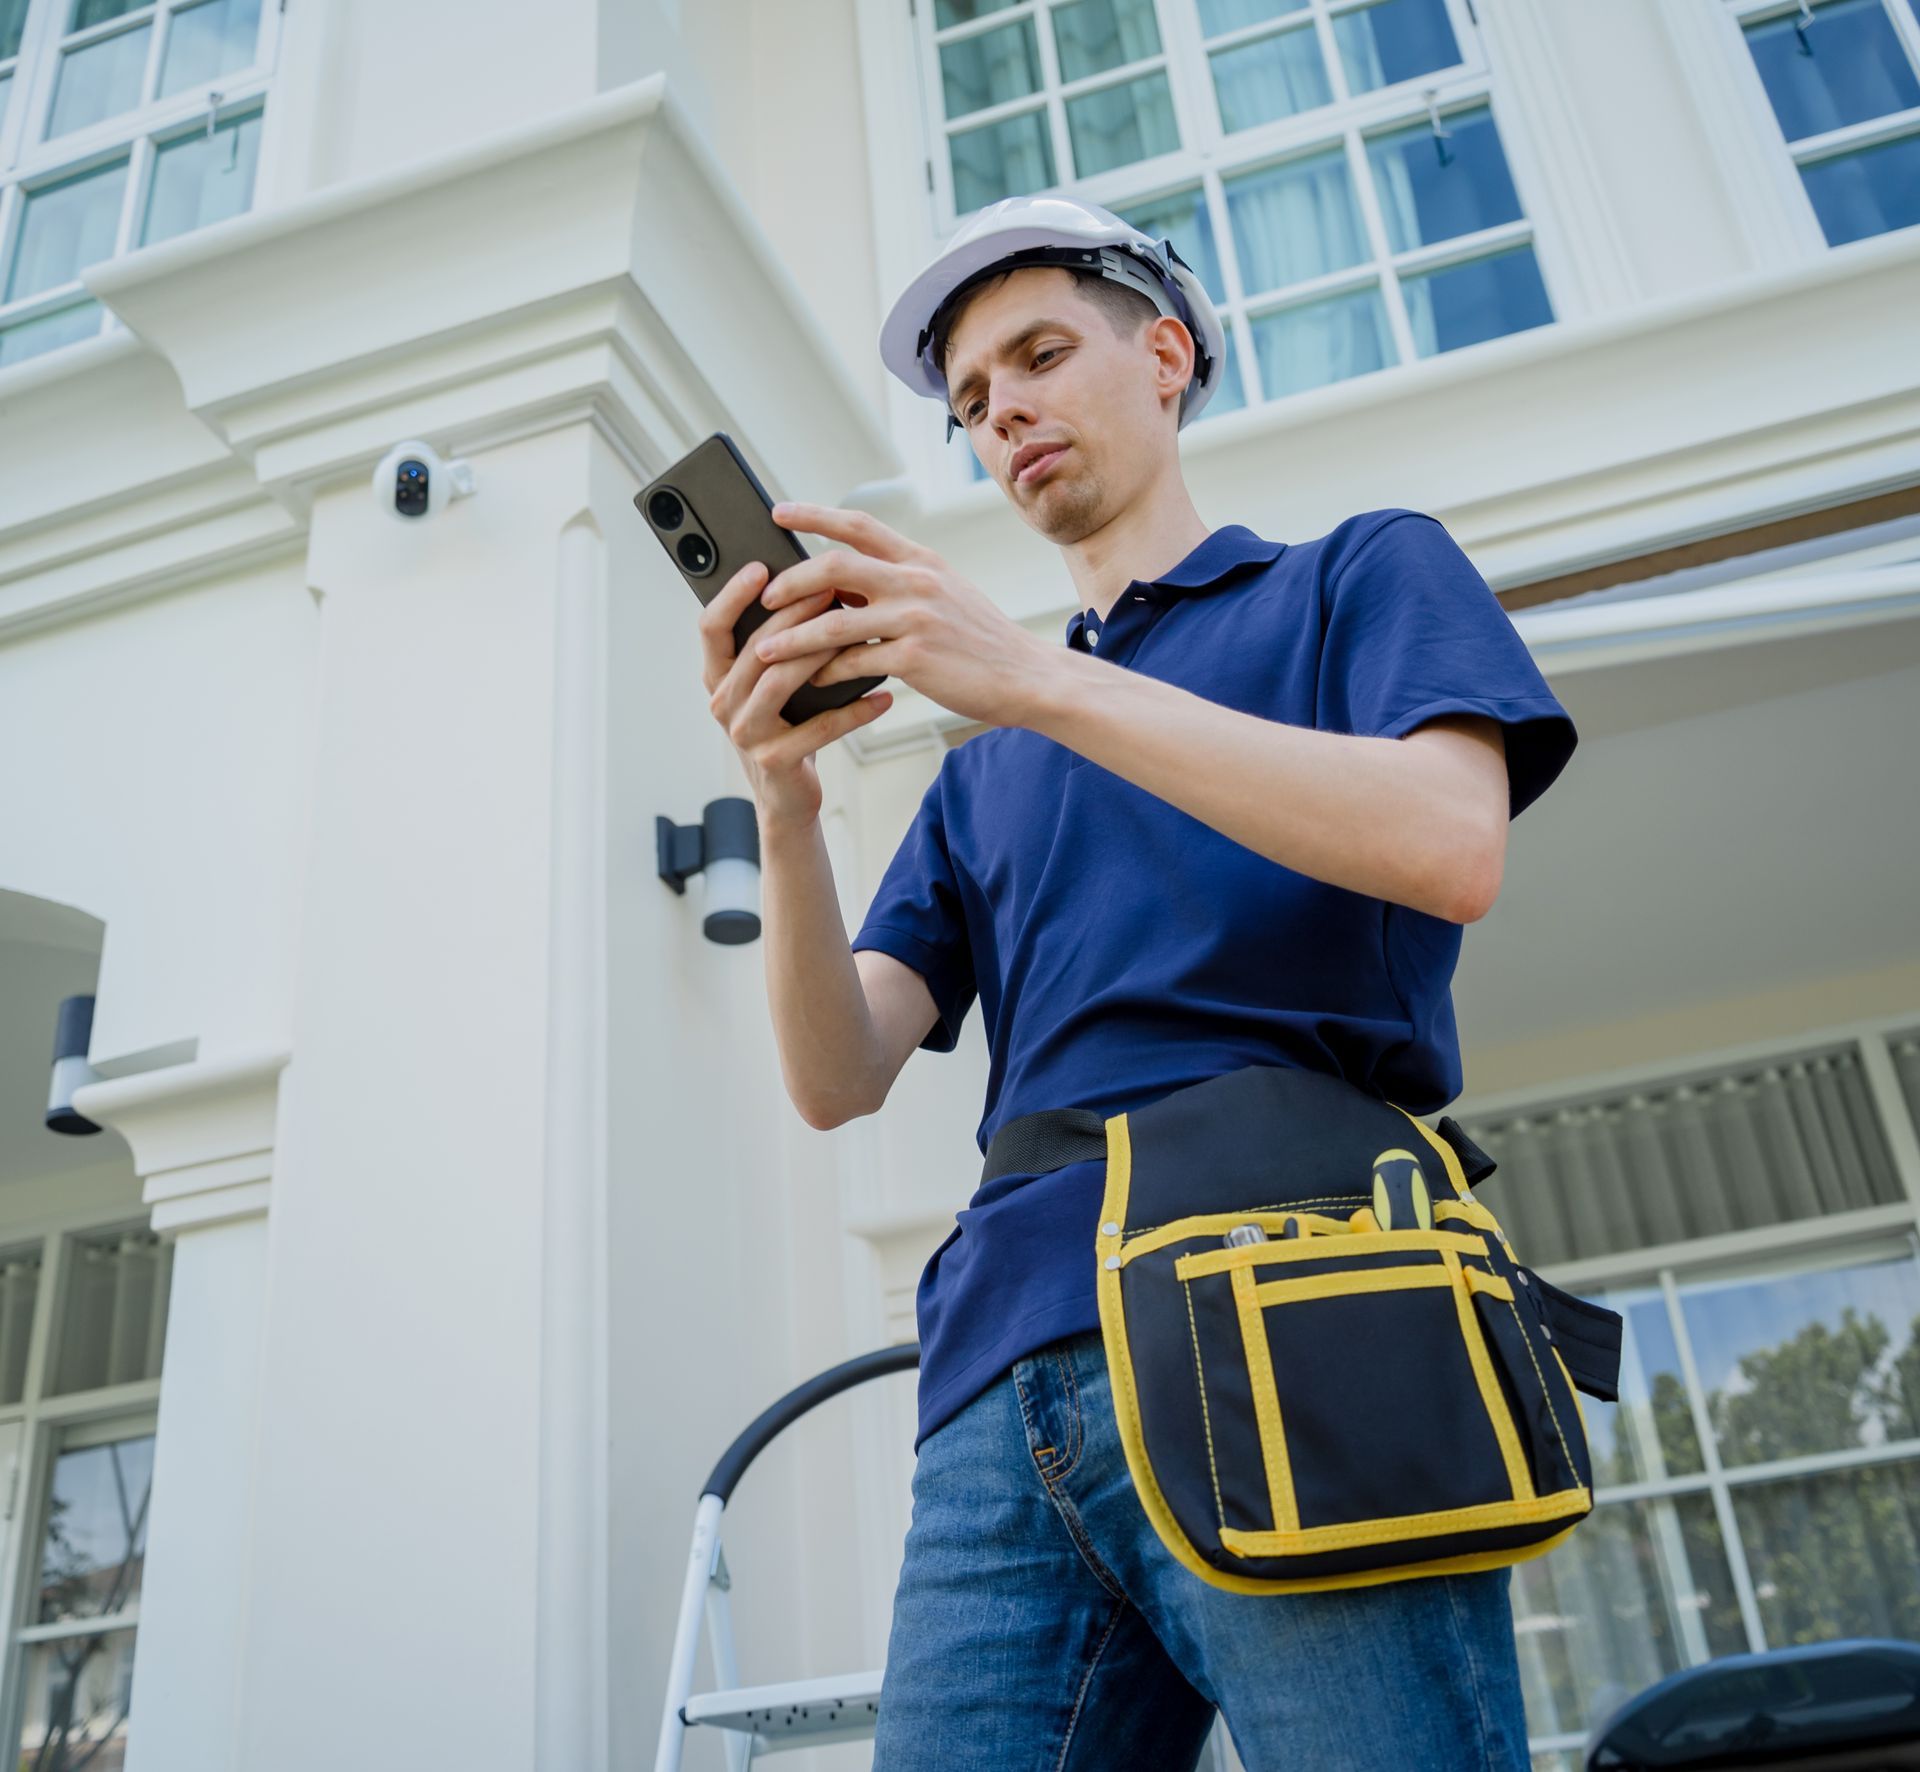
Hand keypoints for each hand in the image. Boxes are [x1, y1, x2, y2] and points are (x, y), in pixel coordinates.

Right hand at [698, 556, 893, 828]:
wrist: (788, 795)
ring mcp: (745, 734)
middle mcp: (723, 703)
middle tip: (830, 590)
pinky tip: (883, 697)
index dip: (731, 595)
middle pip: (755, 648)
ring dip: (820, 654)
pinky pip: (818, 728)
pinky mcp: (774, 760)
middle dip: (793, 616)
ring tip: (856, 635)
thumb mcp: (773, 683)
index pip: (711, 626)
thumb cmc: (786, 725)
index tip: (760, 566)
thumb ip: (778, 644)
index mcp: (718, 676)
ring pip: (780, 682)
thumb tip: (818, 586)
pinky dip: (854, 711)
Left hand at [753, 503, 1057, 728]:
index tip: (778, 511)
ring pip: (835, 622)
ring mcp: (916, 619)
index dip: (814, 515)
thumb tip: (846, 587)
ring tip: (765, 651)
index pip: (859, 525)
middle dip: (791, 581)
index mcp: (921, 560)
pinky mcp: (915, 659)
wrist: (1027, 676)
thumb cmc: (983, 641)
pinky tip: (811, 681)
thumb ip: (900, 583)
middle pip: (836, 566)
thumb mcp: (946, 595)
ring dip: (793, 639)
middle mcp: (917, 581)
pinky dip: (826, 673)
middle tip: (765, 596)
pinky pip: (854, 663)